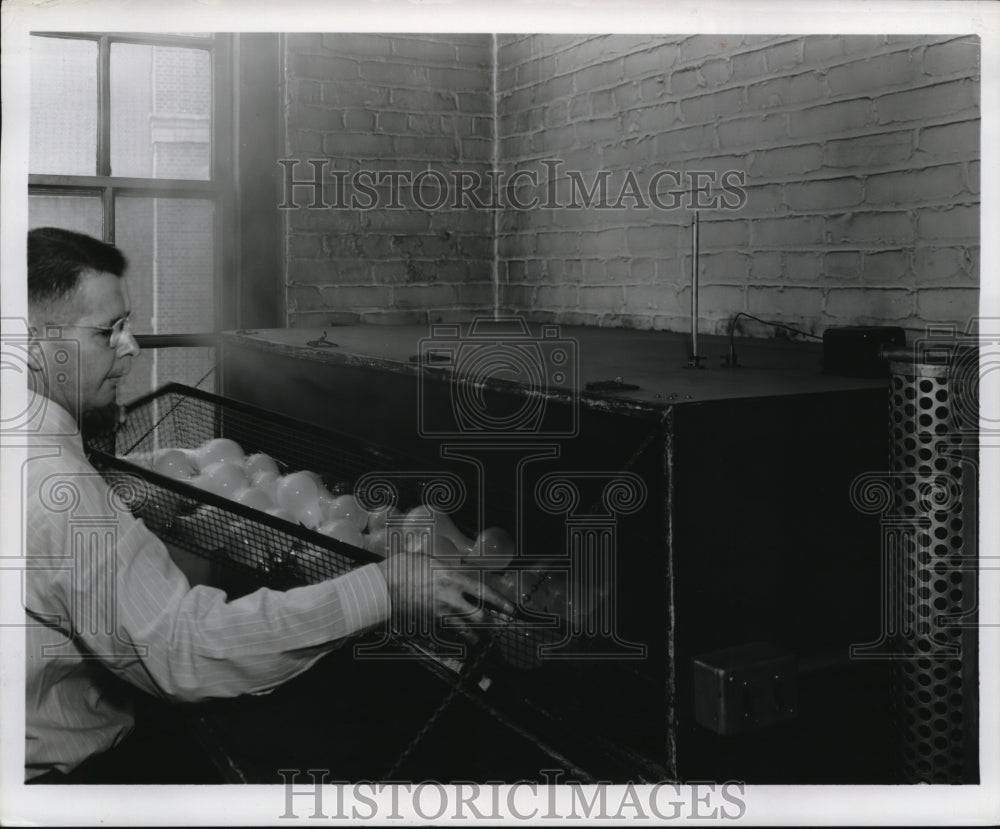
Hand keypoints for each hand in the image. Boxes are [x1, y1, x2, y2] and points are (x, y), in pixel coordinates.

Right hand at [377, 550, 514, 644]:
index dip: (500, 602)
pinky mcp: (429, 624)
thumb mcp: (427, 559)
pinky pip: (448, 635)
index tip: (511, 609)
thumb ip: (444, 566)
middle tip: (498, 625)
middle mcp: (451, 597)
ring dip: (476, 634)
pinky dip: (456, 638)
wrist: (383, 587)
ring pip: (466, 629)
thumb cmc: (403, 567)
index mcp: (453, 578)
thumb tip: (452, 568)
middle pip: (479, 615)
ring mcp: (440, 613)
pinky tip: (460, 641)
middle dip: (490, 621)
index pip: (484, 591)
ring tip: (482, 638)